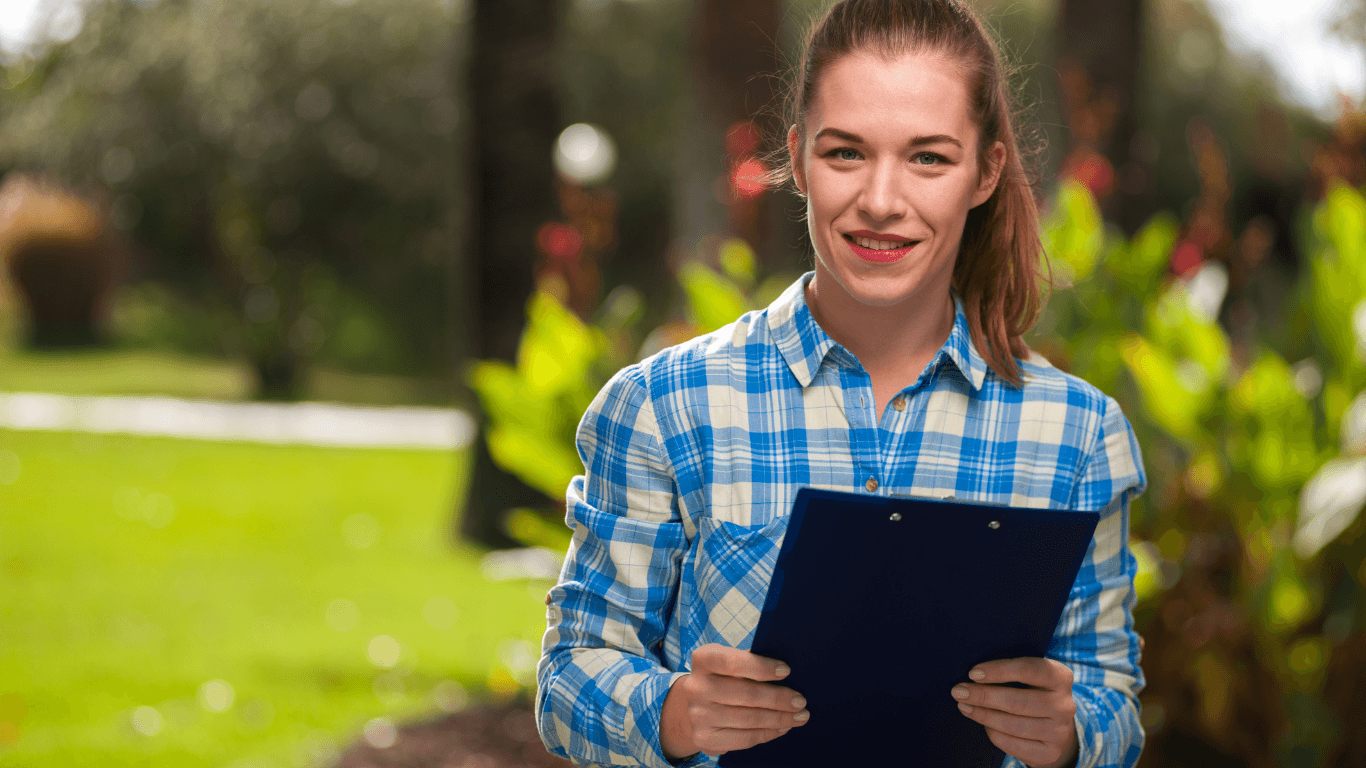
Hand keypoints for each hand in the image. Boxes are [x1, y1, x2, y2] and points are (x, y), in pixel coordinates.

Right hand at [659, 644, 808, 759]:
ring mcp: (698, 715)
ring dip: (780, 718)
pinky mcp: (705, 738)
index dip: (762, 667)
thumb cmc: (722, 679)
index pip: (733, 662)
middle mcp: (696, 687)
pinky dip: (769, 733)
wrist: (693, 706)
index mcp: (703, 659)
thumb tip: (785, 673)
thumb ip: (750, 663)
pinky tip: (782, 727)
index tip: (787, 671)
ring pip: (750, 719)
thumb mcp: (728, 662)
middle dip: (779, 698)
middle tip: (800, 701)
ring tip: (799, 716)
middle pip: (746, 694)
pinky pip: (745, 738)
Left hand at [951, 657, 1078, 767]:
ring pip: (1013, 724)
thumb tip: (974, 674)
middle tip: (958, 691)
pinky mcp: (1050, 752)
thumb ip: (1009, 671)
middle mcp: (1065, 704)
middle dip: (984, 696)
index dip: (999, 671)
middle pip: (1018, 701)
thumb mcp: (1030, 676)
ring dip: (983, 715)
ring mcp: (1059, 731)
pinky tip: (983, 724)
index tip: (973, 673)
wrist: (1055, 726)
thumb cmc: (1032, 691)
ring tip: (964, 706)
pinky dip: (993, 733)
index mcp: (1060, 677)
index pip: (1028, 670)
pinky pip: (1013, 744)